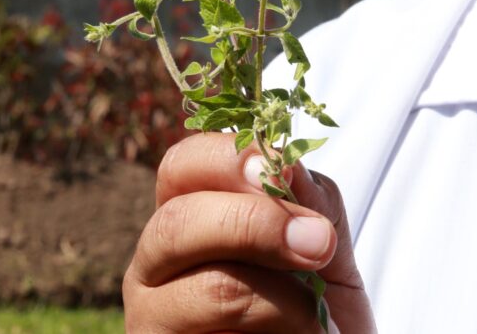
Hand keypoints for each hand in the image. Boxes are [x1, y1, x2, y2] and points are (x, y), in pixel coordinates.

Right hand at [122, 132, 375, 332]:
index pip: (181, 167)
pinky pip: (229, 331)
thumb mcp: (322, 238)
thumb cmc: (318, 301)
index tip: (280, 172)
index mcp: (186, 216)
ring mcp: (155, 315)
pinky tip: (306, 333)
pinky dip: (286, 328)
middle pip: (176, 223)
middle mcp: (157, 262)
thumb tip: (282, 165)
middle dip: (253, 224)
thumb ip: (307, 196)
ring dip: (285, 296)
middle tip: (317, 241)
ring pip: (213, 287)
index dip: (226, 159)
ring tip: (321, 313)